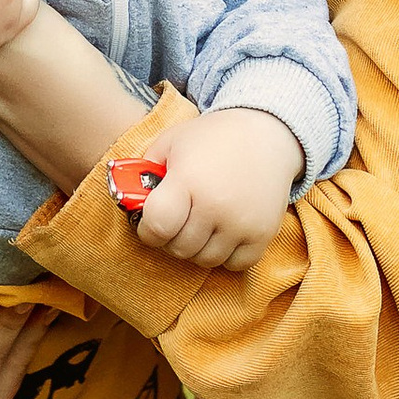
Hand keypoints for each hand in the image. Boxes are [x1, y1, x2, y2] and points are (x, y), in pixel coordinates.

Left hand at [131, 104, 301, 273]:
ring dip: (197, 248)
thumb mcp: (172, 141)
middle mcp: (216, 206)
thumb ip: (145, 171)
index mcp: (188, 181)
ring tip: (200, 224)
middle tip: (178, 221)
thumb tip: (130, 201)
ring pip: (205, 260)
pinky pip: (234, 264)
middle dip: (171, 238)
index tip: (151, 222)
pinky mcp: (263, 234)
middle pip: (179, 248)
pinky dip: (226, 255)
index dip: (147, 230)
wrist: (268, 133)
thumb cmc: (213, 137)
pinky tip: (223, 233)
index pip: (157, 227)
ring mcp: (242, 223)